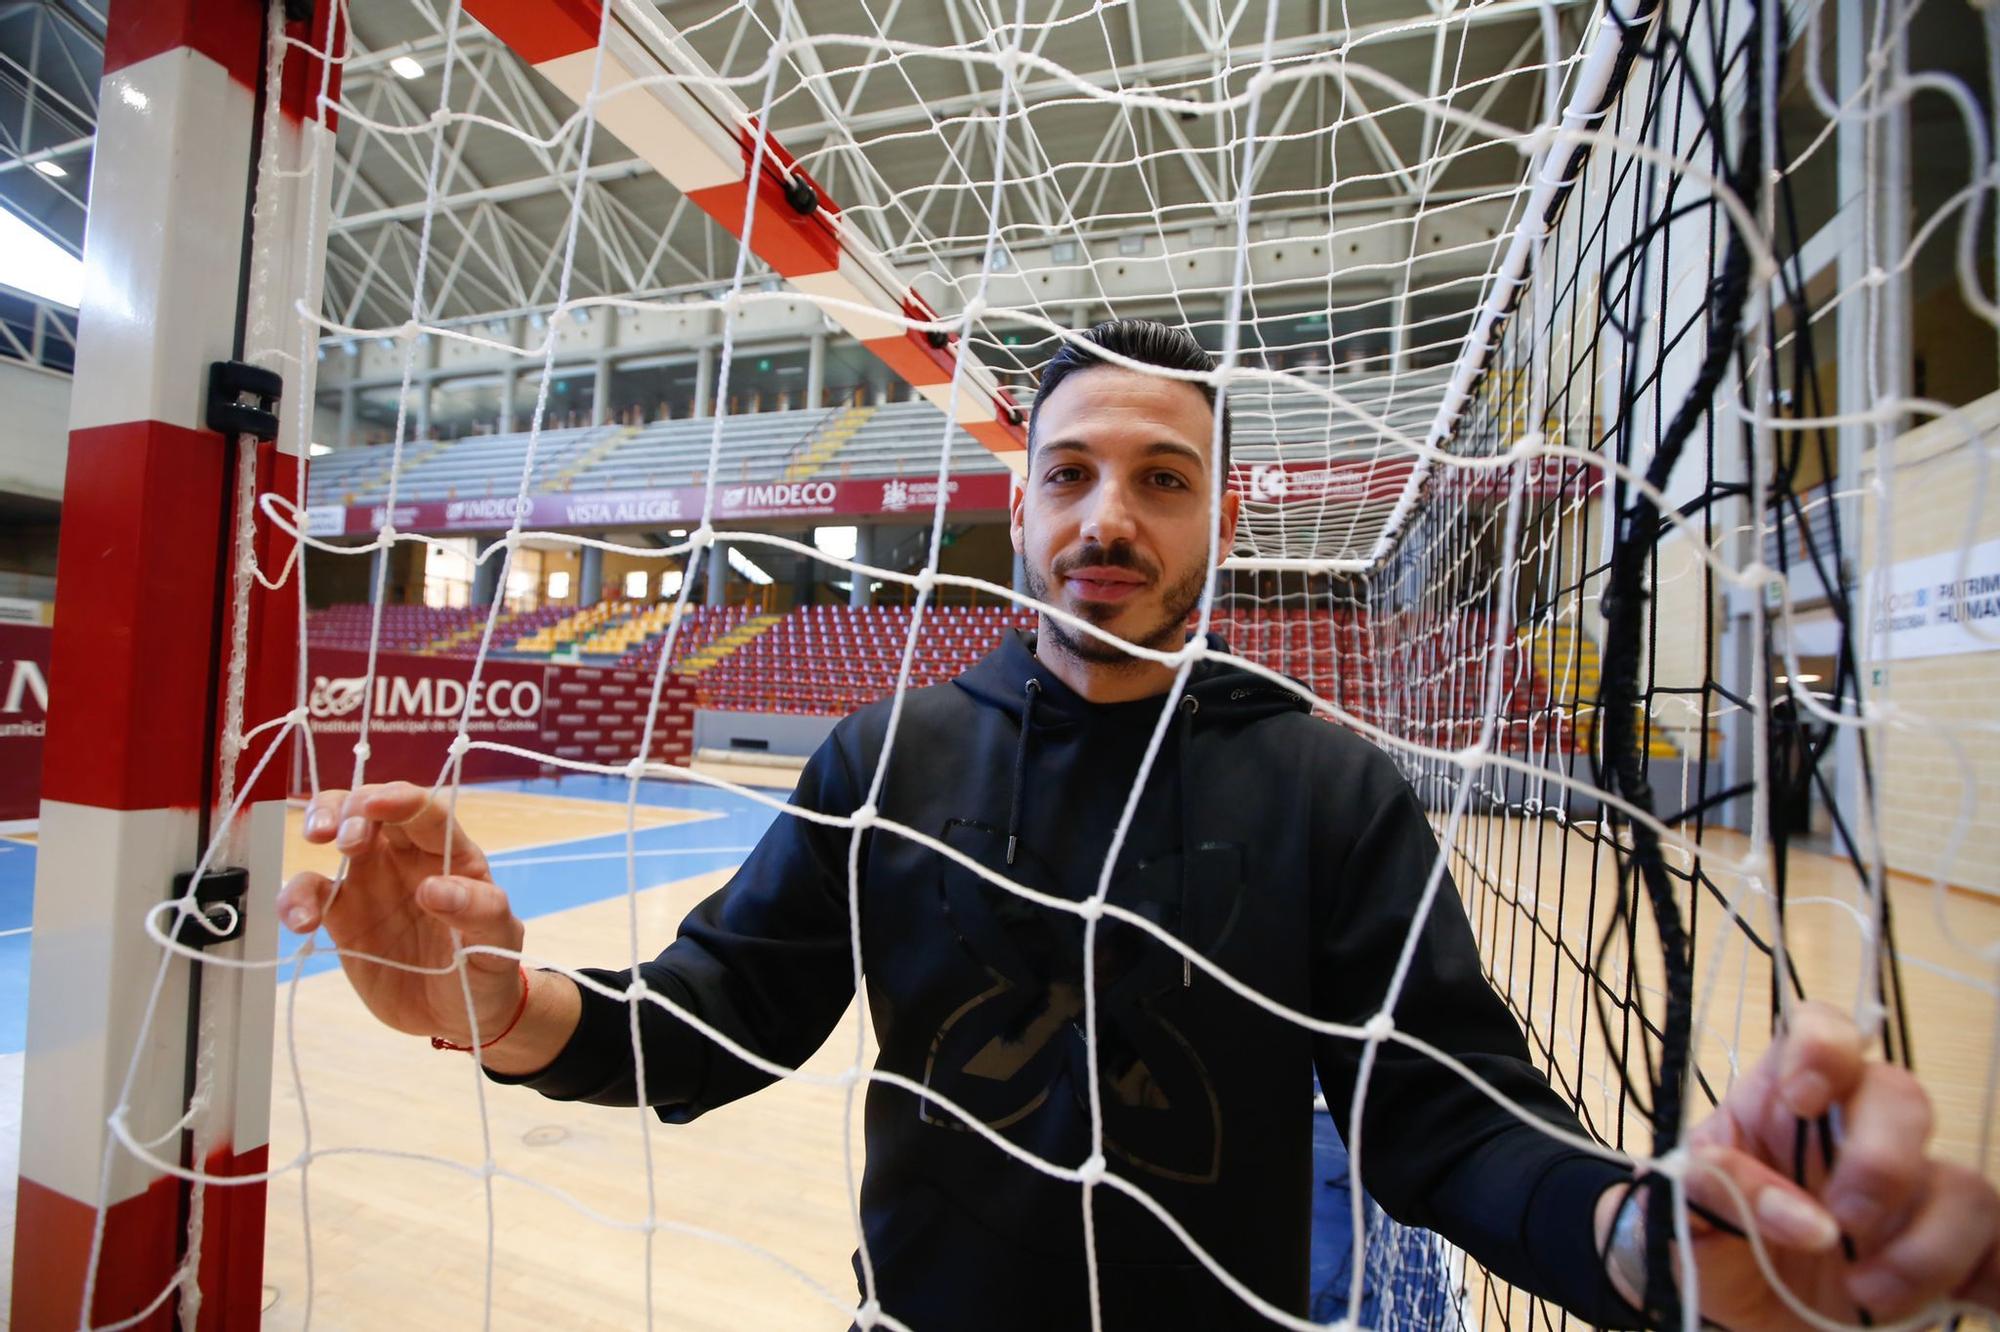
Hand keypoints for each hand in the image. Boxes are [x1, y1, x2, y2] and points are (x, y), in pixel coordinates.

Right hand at [277, 781, 526, 1047]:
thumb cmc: (487, 967)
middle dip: (349, 808)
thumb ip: (477, 911)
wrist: (459, 1015)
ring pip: (335, 835)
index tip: (375, 806)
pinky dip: (295, 898)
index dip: (400, 800)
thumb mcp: (496, 941)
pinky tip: (301, 922)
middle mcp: (406, 857)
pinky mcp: (342, 916)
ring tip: (314, 850)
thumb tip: (434, 889)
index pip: (425, 812)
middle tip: (340, 838)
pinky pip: (310, 893)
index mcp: (449, 853)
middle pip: (371, 807)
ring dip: (319, 828)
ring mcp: (370, 882)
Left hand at [1600, 1002, 1999, 1328]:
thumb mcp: (1680, 1217)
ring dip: (1922, 1247)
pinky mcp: (1951, 1257)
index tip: (1803, 1098)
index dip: (1823, 1047)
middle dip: (1881, 1158)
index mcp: (1782, 1105)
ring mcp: (1911, 1196)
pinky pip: (1996, 1250)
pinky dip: (1980, 1278)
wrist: (1737, 1322)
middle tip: (1844, 1217)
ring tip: (1864, 1289)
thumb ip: (1709, 1192)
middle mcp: (1855, 1137)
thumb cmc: (1712, 1249)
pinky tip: (1940, 1306)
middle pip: (1901, 1097)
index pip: (1818, 1032)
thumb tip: (1795, 1214)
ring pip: (1963, 1184)